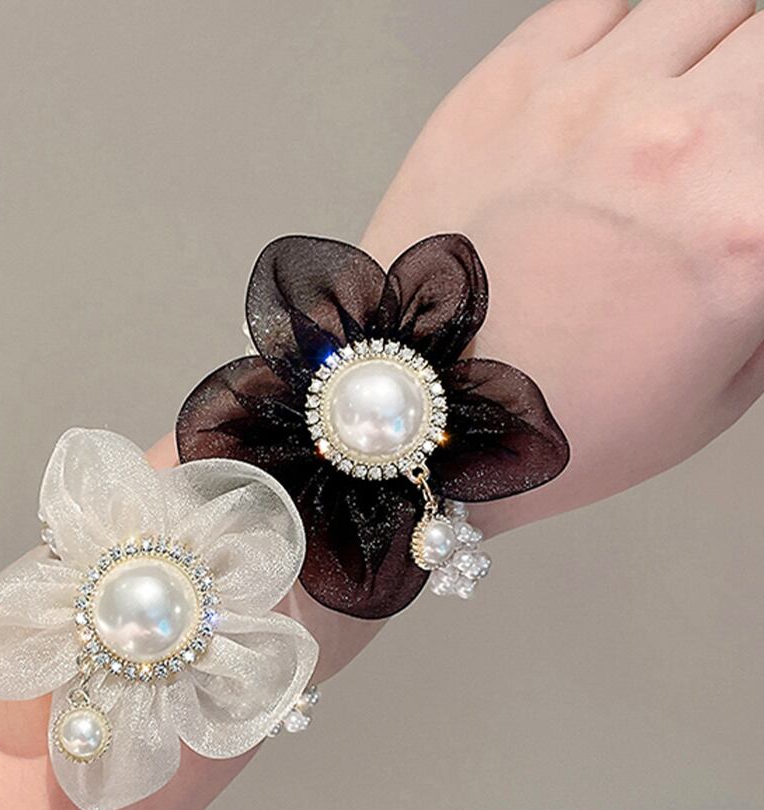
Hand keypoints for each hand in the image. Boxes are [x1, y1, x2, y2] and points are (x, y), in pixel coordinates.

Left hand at [364, 0, 763, 535]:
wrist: (426, 410)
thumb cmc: (554, 420)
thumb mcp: (722, 390)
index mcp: (749, 228)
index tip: (753, 183)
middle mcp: (679, 145)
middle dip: (757, 83)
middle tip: (733, 128)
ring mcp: (585, 103)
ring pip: (705, 1)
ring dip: (715, 43)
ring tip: (692, 96)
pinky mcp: (505, 87)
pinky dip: (635, 24)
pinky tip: (628, 74)